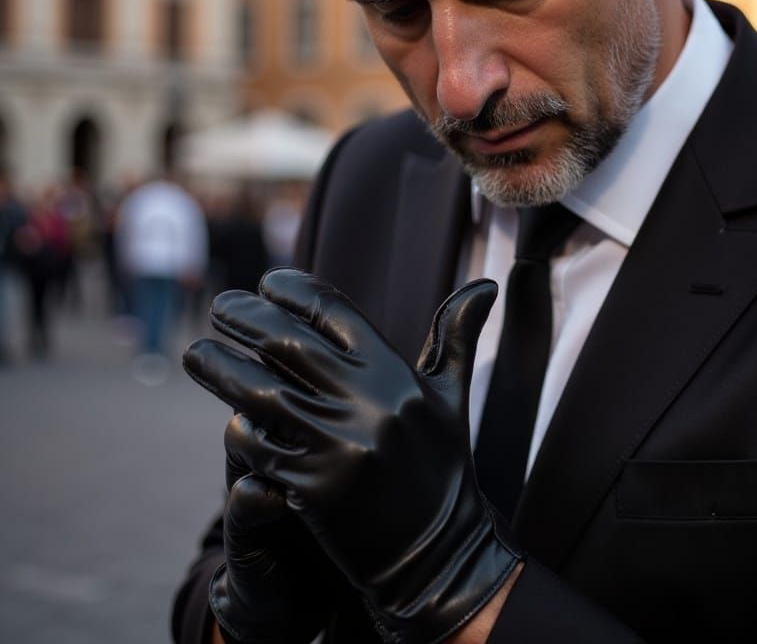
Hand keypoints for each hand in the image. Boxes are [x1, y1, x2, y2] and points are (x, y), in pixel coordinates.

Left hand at [183, 269, 520, 643]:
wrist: (439, 551)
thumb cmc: (443, 465)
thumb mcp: (452, 396)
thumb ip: (456, 335)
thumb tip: (486, 283)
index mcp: (394, 373)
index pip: (334, 310)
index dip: (294, 289)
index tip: (267, 281)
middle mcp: (365, 401)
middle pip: (287, 342)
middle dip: (245, 317)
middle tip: (219, 305)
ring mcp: (336, 443)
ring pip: (260, 391)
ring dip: (220, 368)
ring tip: (195, 352)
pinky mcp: (312, 487)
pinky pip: (258, 447)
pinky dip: (238, 429)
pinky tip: (230, 418)